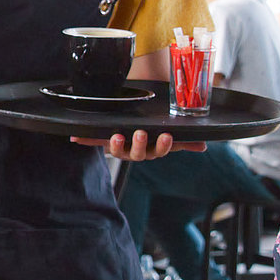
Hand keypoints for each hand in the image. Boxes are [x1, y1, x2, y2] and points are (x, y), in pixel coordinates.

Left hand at [71, 130, 204, 158]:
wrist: (135, 126)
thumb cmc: (155, 133)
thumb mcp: (170, 136)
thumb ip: (186, 141)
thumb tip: (203, 146)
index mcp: (151, 150)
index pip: (159, 151)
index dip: (163, 146)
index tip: (167, 135)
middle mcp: (135, 151)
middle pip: (138, 153)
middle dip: (140, 144)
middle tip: (141, 133)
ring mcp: (120, 147)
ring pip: (119, 150)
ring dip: (117, 144)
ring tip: (118, 135)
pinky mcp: (105, 140)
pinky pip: (94, 141)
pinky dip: (84, 140)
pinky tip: (76, 138)